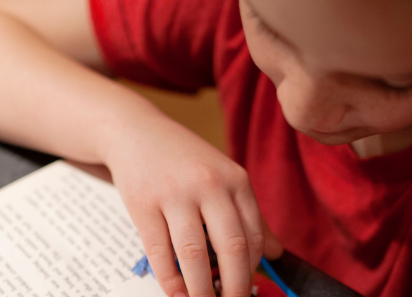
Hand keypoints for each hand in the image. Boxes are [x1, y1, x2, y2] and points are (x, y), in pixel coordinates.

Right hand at [105, 115, 281, 296]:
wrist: (135, 131)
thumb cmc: (183, 160)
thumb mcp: (223, 177)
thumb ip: (250, 215)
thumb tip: (276, 254)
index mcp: (236, 180)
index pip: (254, 236)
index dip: (252, 271)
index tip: (248, 290)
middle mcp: (209, 185)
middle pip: (231, 248)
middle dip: (234, 288)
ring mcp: (175, 194)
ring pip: (194, 255)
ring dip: (200, 290)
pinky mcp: (143, 205)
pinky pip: (160, 252)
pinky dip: (170, 280)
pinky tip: (176, 293)